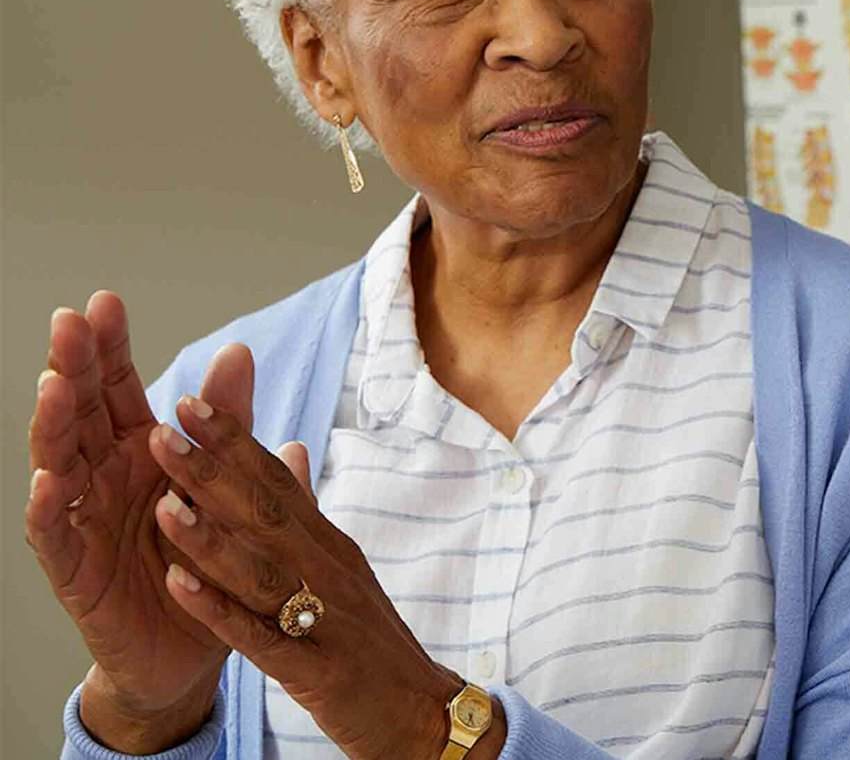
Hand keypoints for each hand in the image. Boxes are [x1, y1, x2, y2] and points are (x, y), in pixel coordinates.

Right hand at [24, 294, 227, 751]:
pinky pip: (57, 533)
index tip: (106, 301)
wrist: (196, 645)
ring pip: (59, 461)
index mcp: (141, 450)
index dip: (110, 347)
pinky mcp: (74, 569)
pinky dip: (51, 506)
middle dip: (74, 365)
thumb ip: (225, 422)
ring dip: (54, 423)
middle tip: (69, 322)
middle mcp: (104, 476)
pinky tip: (50, 478)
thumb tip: (239, 353)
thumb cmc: (203, 556)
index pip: (119, 388)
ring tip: (56, 384)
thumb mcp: (222, 481)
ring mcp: (84, 518)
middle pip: (81, 411)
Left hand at [149, 343, 495, 759]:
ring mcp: (325, 619)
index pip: (279, 481)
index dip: (234, 442)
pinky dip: (219, 611)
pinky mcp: (317, 670)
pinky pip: (261, 637)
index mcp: (331, 545)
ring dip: (210, 537)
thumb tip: (288, 451)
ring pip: (262, 570)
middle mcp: (330, 571)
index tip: (189, 403)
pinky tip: (178, 589)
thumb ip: (308, 515)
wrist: (420, 714)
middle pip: (268, 513)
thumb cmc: (369, 643)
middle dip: (213, 471)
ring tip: (161, 504)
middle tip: (162, 430)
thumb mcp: (343, 571)